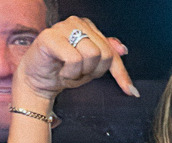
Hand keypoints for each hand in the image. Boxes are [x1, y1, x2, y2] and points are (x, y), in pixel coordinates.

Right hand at [15, 17, 136, 102]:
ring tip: (69, 70)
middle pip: (105, 53)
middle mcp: (77, 23)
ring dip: (81, 72)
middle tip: (79, 72)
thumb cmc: (64, 71)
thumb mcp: (92, 67)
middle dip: (94, 71)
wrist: (39, 80)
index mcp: (89, 28)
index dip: (121, 74)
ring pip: (92, 55)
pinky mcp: (50, 37)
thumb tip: (124, 50)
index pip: (112, 52)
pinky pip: (74, 59)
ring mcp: (63, 27)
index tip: (131, 91)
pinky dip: (70, 72)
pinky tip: (61, 70)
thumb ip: (108, 56)